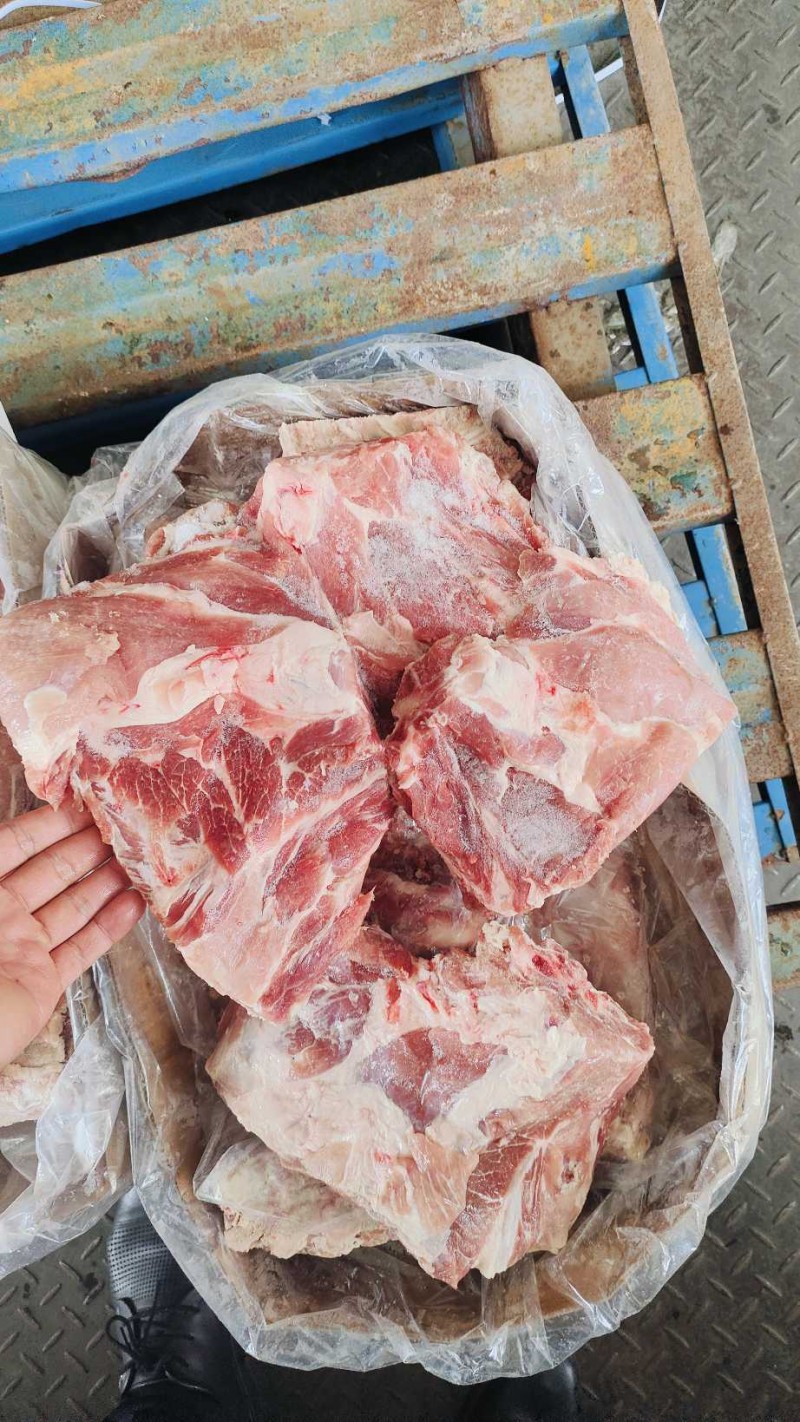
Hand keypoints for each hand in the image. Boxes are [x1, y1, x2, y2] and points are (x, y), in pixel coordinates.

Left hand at [0, 803, 143, 1069]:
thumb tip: (8, 833)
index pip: (16, 845)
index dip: (50, 823)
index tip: (88, 802)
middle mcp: (0, 914)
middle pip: (50, 871)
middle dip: (88, 845)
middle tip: (128, 824)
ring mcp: (21, 949)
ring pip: (71, 906)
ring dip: (107, 880)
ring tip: (142, 858)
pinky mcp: (42, 983)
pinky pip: (80, 949)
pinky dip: (110, 926)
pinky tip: (136, 903)